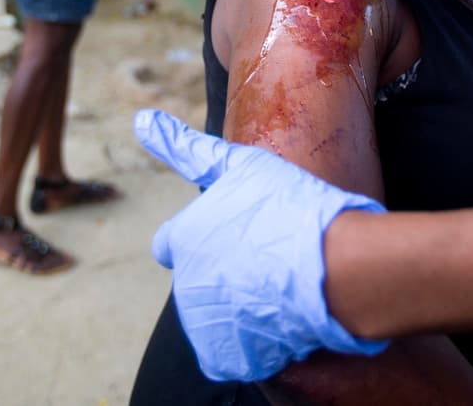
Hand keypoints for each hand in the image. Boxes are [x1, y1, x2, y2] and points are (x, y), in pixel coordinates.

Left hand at [134, 109, 388, 381]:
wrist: (333, 265)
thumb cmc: (290, 207)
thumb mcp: (241, 165)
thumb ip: (187, 149)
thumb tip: (140, 119)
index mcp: (183, 237)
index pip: (169, 243)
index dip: (200, 237)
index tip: (234, 232)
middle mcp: (185, 283)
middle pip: (199, 278)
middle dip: (227, 269)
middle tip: (271, 255)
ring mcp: (205, 322)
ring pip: (218, 312)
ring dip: (242, 301)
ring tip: (283, 283)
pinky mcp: (227, 354)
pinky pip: (234, 348)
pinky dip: (254, 337)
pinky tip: (282, 315)